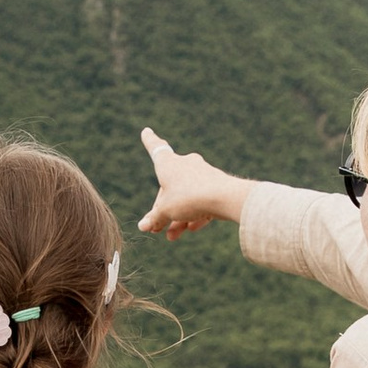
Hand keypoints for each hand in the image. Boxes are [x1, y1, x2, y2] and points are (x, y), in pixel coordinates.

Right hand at [136, 127, 253, 240]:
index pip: (156, 148)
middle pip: (170, 186)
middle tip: (157, 228)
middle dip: (164, 209)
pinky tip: (191, 229)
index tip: (146, 131)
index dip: (149, 141)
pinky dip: (195, 214)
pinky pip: (202, 201)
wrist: (224, 198)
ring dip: (178, 217)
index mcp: (169, 163)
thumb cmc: (188, 198)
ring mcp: (202, 174)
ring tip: (172, 237)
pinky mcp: (217, 186)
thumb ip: (154, 218)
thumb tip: (143, 226)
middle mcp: (186, 164)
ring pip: (186, 197)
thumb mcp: (166, 211)